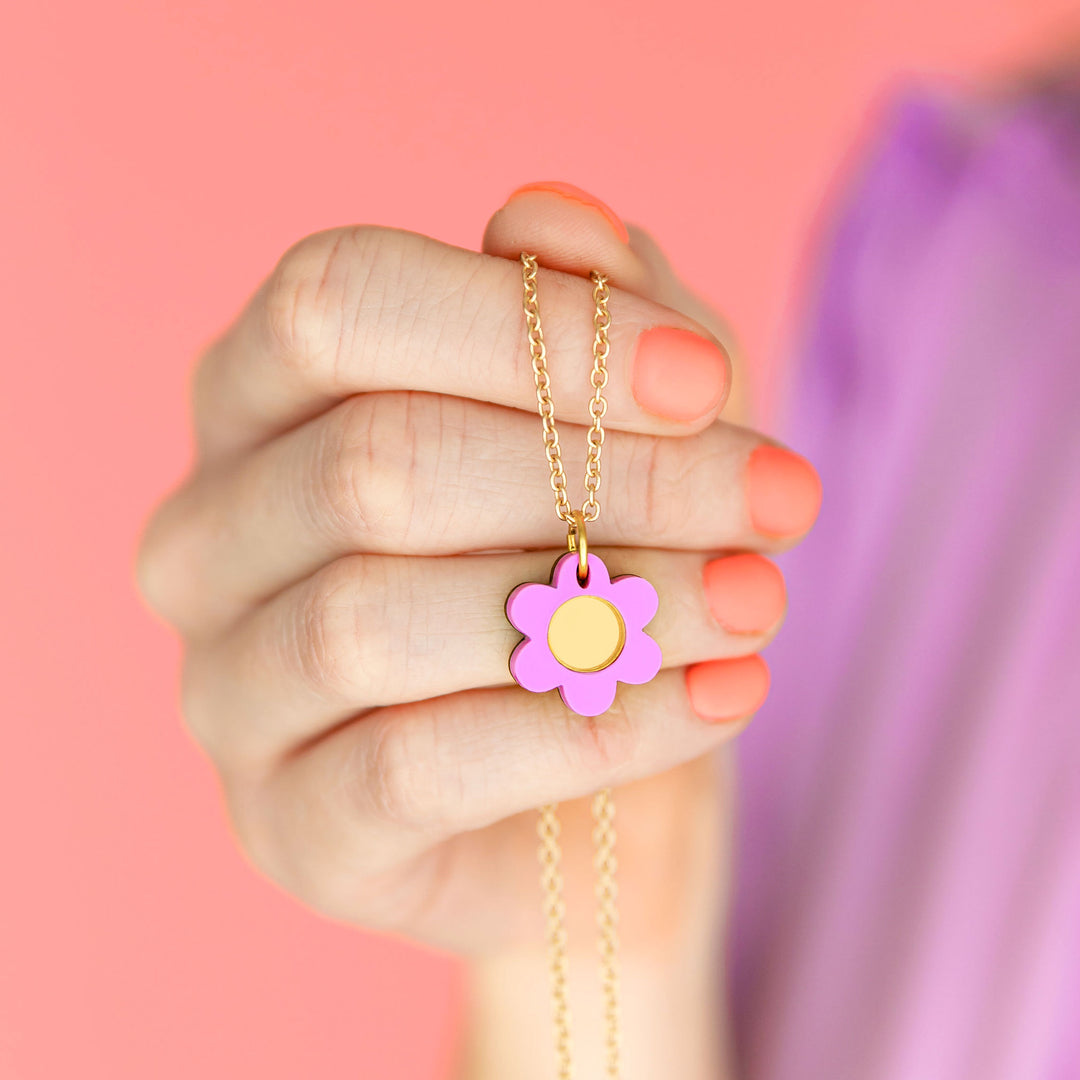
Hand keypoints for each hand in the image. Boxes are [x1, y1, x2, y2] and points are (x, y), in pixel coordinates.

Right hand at [136, 186, 820, 967]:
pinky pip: (417, 768)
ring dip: (609, 602)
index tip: (705, 384)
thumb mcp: (616, 417)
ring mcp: (227, 692)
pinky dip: (591, 728)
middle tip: (776, 500)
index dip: (526, 326)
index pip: (334, 304)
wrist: (589, 783)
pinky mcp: (289, 827)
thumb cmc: (583, 565)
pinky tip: (717, 698)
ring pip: (374, 619)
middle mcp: (207, 538)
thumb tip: (553, 217)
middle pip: (371, 464)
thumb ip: (583, 309)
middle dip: (606, 477)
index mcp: (255, 400)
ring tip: (756, 601)